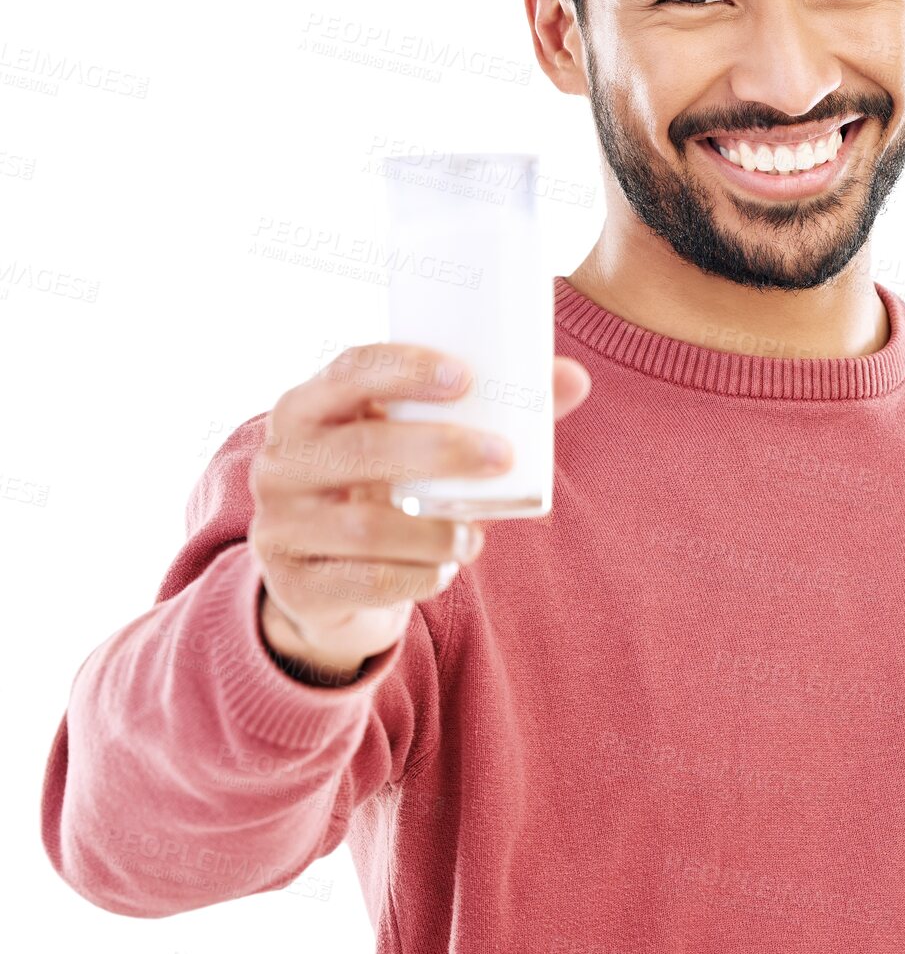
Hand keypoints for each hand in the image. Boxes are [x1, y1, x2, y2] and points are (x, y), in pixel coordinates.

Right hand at [248, 343, 590, 675]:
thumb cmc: (383, 485)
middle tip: (500, 455)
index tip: (464, 376)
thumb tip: (575, 379)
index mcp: (308, 407)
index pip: (348, 371)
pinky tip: (444, 568)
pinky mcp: (294, 584)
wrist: (322, 575)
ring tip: (475, 534)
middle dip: (438, 449)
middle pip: (360, 447)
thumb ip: (490, 409)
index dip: (402, 368)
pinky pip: (362, 582)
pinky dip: (415, 576)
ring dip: (433, 530)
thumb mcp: (418, 443)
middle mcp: (281, 461)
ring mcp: (280, 525)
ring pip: (365, 526)